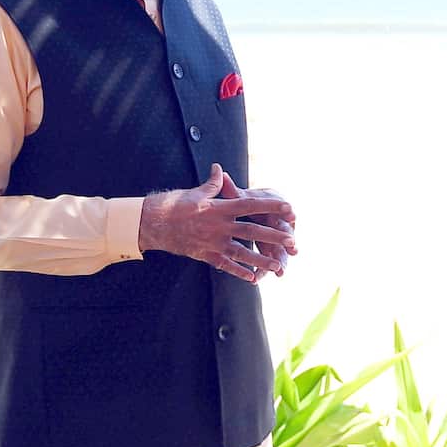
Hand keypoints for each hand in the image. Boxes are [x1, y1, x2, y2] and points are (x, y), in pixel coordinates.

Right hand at [138, 164, 296, 282]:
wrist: (153, 223)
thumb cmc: (176, 204)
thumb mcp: (197, 191)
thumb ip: (214, 183)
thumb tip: (220, 169)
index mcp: (220, 207)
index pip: (251, 205)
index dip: (271, 206)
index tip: (288, 207)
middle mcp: (219, 225)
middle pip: (252, 231)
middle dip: (273, 236)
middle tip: (292, 241)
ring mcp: (213, 242)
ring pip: (242, 252)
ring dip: (261, 259)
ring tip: (278, 266)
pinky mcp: (205, 254)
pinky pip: (225, 265)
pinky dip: (239, 272)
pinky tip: (253, 278)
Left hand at [216, 171, 296, 279]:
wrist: (253, 212)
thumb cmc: (246, 201)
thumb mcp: (238, 196)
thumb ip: (231, 190)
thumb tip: (221, 173)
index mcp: (271, 208)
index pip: (281, 208)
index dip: (286, 211)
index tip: (292, 214)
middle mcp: (276, 223)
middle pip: (284, 232)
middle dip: (288, 240)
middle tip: (293, 248)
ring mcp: (273, 239)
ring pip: (277, 251)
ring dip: (280, 261)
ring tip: (280, 272)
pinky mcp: (266, 251)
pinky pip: (265, 263)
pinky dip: (261, 271)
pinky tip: (256, 279)